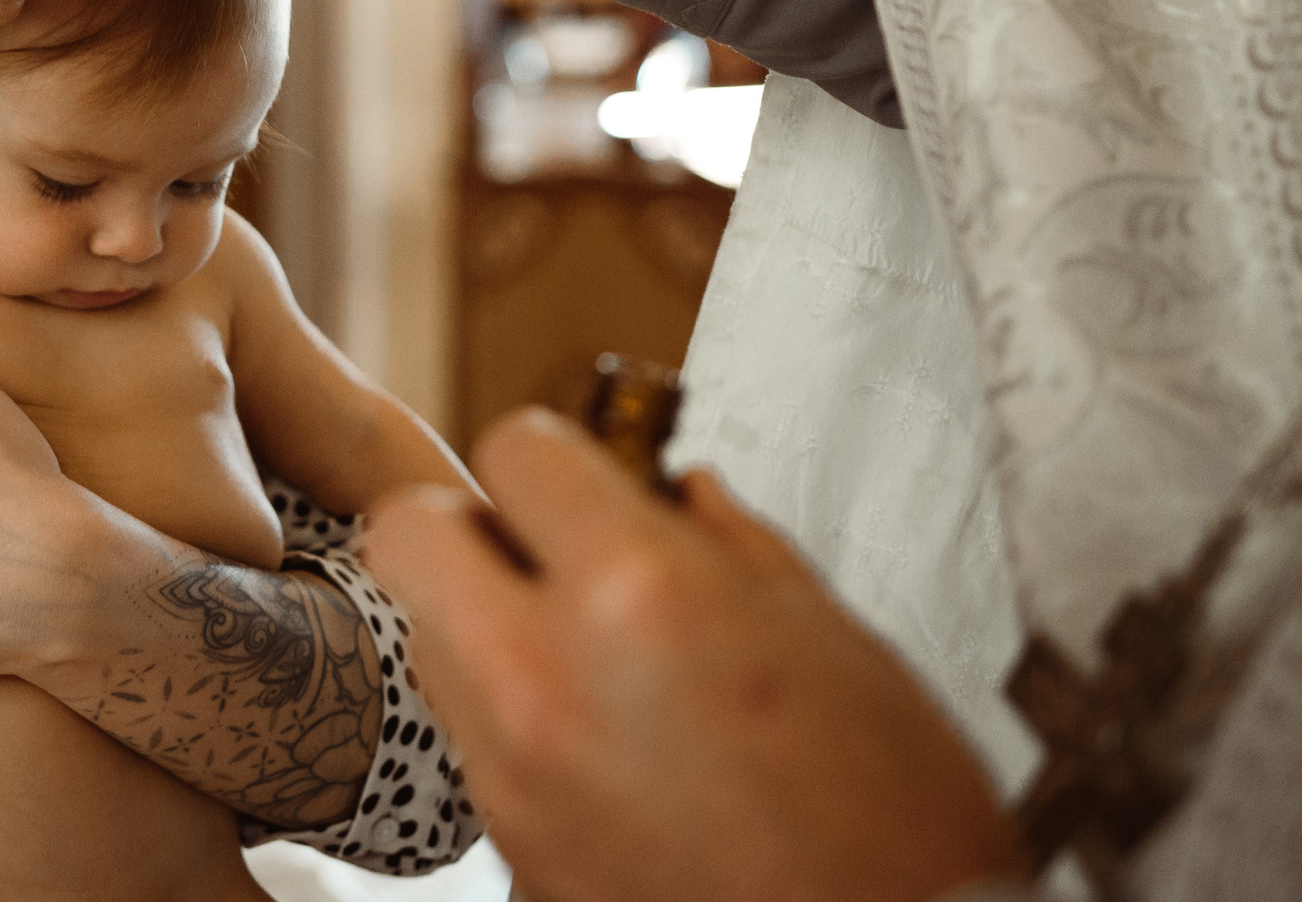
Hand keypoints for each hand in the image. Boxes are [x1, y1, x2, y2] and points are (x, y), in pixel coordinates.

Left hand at [364, 409, 1024, 901]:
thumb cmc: (892, 816)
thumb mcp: (834, 637)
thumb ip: (734, 545)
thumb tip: (681, 492)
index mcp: (640, 591)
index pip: (515, 449)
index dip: (554, 456)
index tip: (581, 479)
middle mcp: (545, 677)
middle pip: (409, 536)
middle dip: (469, 527)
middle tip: (539, 549)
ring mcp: (514, 775)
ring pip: (427, 644)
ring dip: (480, 626)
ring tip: (577, 654)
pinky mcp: (509, 852)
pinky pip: (472, 748)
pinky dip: (511, 727)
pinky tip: (598, 745)